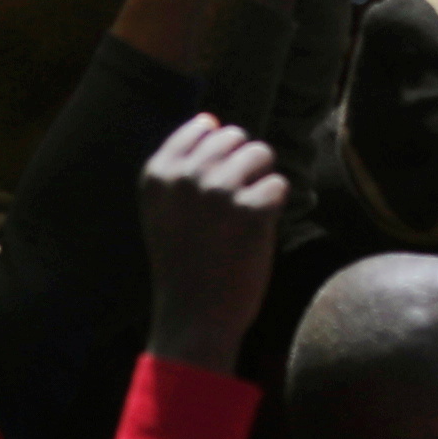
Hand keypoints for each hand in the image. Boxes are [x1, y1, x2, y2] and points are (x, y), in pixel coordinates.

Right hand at [135, 111, 291, 363]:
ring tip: (244, 219)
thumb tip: (210, 119)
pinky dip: (275, 208)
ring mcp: (218, 191)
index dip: (218, 157)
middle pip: (236, 137)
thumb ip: (181, 164)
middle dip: (244, 166)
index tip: (212, 194)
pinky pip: (279, 185)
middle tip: (232, 209)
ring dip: (261, 183)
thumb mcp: (163, 209)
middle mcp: (185, 176)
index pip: (202, 127)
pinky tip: (255, 233)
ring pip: (262, 154)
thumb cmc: (183, 263)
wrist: (194, 319)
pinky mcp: (252, 210)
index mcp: (158, 173)